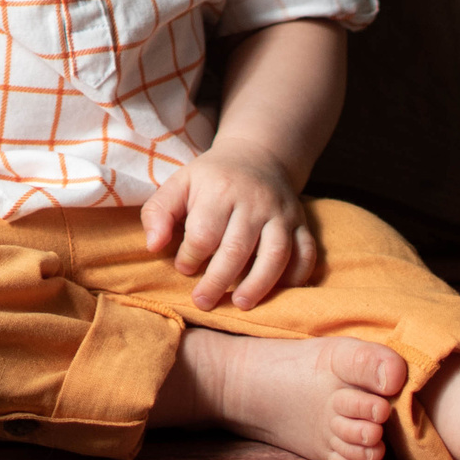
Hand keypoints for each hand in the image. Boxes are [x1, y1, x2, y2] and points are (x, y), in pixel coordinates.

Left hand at [139, 145, 318, 310]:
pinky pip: (306, 252)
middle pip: (238, 248)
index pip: (204, 233)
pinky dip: (297, 275)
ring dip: (259, 284)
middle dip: (218, 280)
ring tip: (241, 304)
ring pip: (276, 254)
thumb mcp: (179, 184)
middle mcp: (255, 201)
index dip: (190, 257)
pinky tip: (279, 290)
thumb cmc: (211, 178)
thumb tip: (152, 246)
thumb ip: (158, 212)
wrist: (257, 155)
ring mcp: (282, 212)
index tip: (184, 267)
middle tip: (203, 302)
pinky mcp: (301, 222)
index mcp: (220, 190)